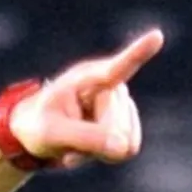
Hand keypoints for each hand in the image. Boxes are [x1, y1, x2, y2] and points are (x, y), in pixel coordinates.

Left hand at [8, 28, 164, 167]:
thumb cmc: (38, 125)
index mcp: (90, 78)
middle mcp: (114, 87)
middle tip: (67, 137)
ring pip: (124, 143)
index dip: (139, 52)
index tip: (156, 37)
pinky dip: (104, 155)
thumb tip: (124, 148)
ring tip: (75, 138)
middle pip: (118, 130)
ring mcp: (123, 105)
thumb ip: (86, 138)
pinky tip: (86, 145)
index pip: (119, 66)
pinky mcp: (127, 123)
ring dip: (97, 150)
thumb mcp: (50, 134)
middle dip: (95, 143)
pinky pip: (125, 150)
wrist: (35, 132)